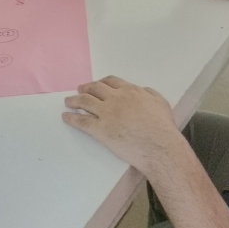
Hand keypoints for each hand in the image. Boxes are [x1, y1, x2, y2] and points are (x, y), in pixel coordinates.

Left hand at [63, 76, 181, 174]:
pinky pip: (81, 121)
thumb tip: (141, 91)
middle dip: (85, 88)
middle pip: (95, 89)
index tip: (96, 85)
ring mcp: (106, 113)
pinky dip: (71, 118)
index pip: (110, 81)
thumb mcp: (160, 102)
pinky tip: (66, 117)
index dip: (101, 82)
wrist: (158, 146)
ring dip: (74, 100)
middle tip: (80, 90)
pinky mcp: (100, 129)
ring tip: (68, 101)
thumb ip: (149, 94)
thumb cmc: (162, 127)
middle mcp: (115, 98)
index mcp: (130, 91)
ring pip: (85, 102)